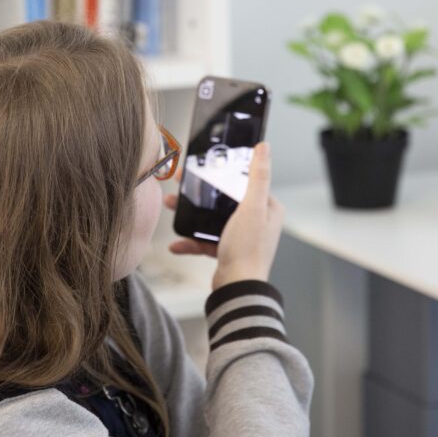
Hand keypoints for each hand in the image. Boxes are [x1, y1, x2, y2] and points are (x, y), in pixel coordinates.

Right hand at [163, 142, 283, 289]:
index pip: (246, 181)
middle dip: (200, 193)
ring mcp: (241, 237)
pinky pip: (205, 240)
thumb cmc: (248, 249)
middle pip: (224, 198)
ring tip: (170, 206)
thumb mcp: (252, 206)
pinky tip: (176, 243)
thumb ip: (257, 176)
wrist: (237, 289)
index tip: (205, 164)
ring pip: (212, 218)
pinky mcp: (227, 251)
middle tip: (180, 183)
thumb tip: (264, 147)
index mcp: (268, 208)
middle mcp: (257, 221)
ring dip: (190, 214)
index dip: (225, 171)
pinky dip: (190, 240)